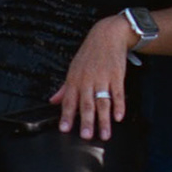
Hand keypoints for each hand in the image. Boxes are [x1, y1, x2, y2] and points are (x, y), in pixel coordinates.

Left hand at [51, 14, 132, 140]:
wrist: (108, 34)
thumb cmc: (89, 53)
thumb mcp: (73, 68)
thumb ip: (64, 88)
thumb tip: (53, 101)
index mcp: (75, 80)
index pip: (69, 101)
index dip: (67, 116)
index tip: (64, 129)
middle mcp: (88, 80)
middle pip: (87, 104)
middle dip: (87, 121)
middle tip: (87, 136)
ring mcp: (103, 78)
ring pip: (103, 102)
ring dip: (104, 119)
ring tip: (105, 134)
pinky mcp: (117, 75)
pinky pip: (118, 93)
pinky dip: (119, 105)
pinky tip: (119, 116)